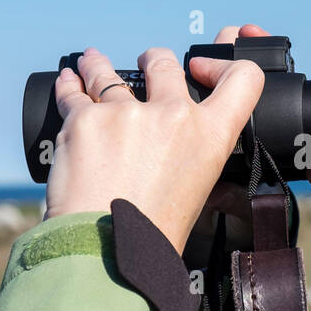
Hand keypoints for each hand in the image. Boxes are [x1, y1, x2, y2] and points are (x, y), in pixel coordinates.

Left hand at [43, 39, 265, 254]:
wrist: (107, 248)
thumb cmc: (152, 231)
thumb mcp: (197, 189)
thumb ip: (193, 152)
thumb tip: (177, 141)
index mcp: (212, 135)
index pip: (242, 79)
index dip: (222, 65)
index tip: (201, 67)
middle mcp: (174, 115)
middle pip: (164, 63)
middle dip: (153, 61)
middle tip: (146, 64)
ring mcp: (127, 113)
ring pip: (110, 72)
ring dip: (100, 66)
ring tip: (93, 61)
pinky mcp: (85, 119)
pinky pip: (73, 91)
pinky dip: (69, 85)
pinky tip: (68, 79)